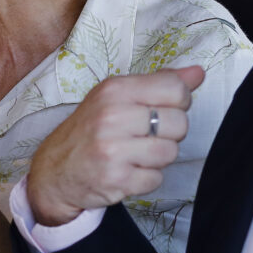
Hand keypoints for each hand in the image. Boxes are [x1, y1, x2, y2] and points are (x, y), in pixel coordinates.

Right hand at [27, 66, 204, 226]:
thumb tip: (198, 72)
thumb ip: (159, 83)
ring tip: (135, 153)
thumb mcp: (117, 97)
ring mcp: (112, 149)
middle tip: (146, 135)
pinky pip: (156, 179)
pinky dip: (146, 178)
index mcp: (115, 89)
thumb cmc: (90, 130)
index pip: (175, 89)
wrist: (54, 171)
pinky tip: (128, 170)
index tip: (164, 108)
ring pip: (170, 153)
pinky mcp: (115, 179)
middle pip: (179, 123)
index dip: (179, 101)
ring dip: (158, 157)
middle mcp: (112, 116)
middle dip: (170, 133)